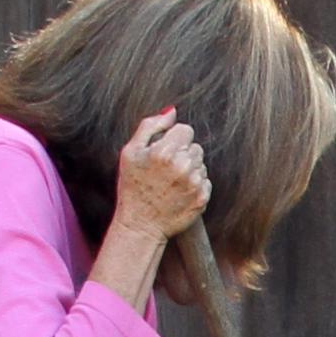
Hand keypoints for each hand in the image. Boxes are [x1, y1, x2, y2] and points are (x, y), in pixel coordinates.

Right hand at [111, 107, 211, 245]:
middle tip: (165, 170)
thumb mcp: (130, 152)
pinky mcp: (202, 197)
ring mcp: (195, 183)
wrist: (140, 225)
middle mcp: (183, 166)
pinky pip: (205, 180)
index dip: (174, 139)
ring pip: (200, 163)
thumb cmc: (132, 186)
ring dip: (189, 168)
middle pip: (195, 146)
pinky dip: (195, 184)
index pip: (185, 129)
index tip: (163, 151)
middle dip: (182, 153)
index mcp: (164, 152)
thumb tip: (172, 111)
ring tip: (171, 182)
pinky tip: (179, 192)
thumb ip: (150, 126)